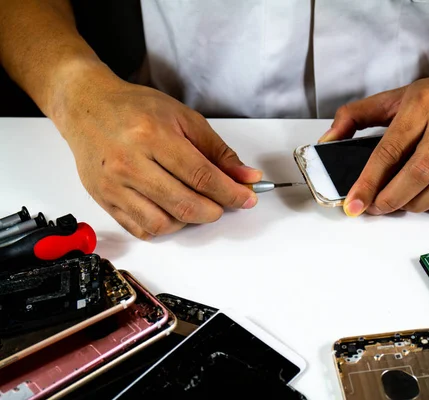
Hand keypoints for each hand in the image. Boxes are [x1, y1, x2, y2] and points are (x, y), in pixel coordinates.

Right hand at [55, 74, 260, 238]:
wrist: (87, 107)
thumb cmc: (135, 108)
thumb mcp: (184, 118)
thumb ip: (217, 151)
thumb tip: (246, 177)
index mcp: (153, 136)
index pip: (202, 176)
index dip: (230, 192)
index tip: (247, 198)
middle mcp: (129, 163)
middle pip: (184, 204)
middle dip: (214, 210)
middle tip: (222, 204)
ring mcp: (113, 185)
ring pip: (162, 223)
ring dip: (189, 221)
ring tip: (195, 204)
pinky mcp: (103, 200)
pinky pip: (140, 228)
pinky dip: (163, 227)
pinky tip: (171, 210)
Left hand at [320, 66, 428, 215]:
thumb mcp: (398, 95)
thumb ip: (358, 116)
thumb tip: (328, 140)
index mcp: (422, 105)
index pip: (389, 150)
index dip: (368, 182)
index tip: (354, 203)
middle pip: (417, 174)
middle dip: (391, 199)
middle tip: (377, 208)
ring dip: (417, 205)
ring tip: (402, 205)